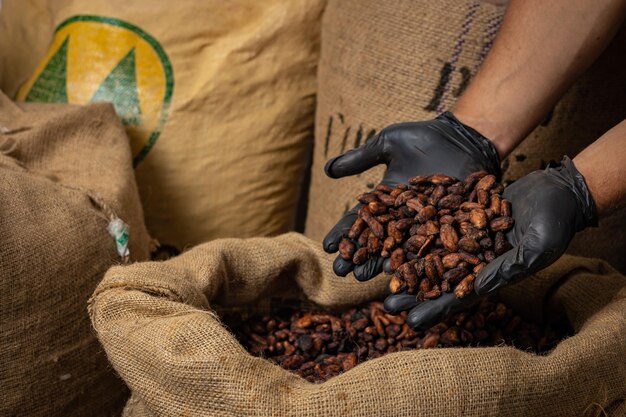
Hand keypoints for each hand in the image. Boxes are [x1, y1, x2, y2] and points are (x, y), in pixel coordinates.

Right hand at [322, 112, 499, 280]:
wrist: (462, 137)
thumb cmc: (423, 138)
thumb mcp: (386, 145)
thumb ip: (358, 159)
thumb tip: (326, 169)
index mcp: (385, 202)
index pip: (360, 221)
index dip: (344, 234)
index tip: (328, 247)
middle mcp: (402, 218)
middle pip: (375, 241)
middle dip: (357, 257)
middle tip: (340, 272)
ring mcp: (423, 225)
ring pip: (398, 248)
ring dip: (380, 263)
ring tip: (364, 276)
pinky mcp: (446, 227)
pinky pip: (429, 245)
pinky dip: (414, 257)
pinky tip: (400, 269)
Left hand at [385, 156, 597, 329]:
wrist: (558, 189)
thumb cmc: (556, 222)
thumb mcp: (536, 247)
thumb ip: (508, 267)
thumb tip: (477, 288)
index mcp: (494, 275)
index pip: (461, 298)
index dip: (436, 310)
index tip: (412, 322)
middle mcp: (476, 259)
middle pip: (439, 279)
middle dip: (414, 292)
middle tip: (386, 304)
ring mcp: (468, 236)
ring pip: (432, 252)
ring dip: (408, 262)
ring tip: (381, 273)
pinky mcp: (463, 213)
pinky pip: (435, 222)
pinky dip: (415, 228)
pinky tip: (392, 232)